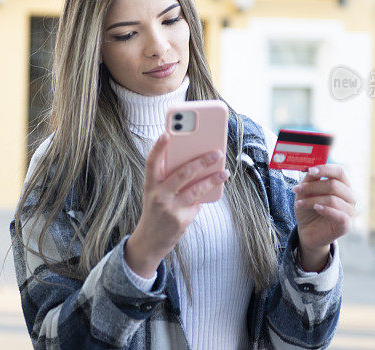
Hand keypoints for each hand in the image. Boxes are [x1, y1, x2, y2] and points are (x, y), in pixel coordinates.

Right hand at [125, 133, 229, 277]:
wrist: (150, 240)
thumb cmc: (156, 210)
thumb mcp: (155, 193)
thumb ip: (170, 179)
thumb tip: (197, 165)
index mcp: (150, 185)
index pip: (151, 162)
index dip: (158, 147)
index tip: (167, 133)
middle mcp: (158, 195)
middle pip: (182, 173)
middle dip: (201, 161)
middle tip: (216, 152)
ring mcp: (170, 208)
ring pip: (196, 189)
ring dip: (212, 179)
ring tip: (224, 172)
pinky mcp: (181, 220)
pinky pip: (198, 203)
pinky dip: (206, 195)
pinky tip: (216, 187)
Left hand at [292, 164, 355, 270]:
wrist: (307, 231)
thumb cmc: (308, 209)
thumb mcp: (306, 191)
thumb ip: (310, 179)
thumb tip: (312, 168)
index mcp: (342, 185)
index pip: (340, 172)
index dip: (325, 169)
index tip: (310, 171)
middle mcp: (350, 197)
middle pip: (334, 185)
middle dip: (312, 187)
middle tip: (297, 190)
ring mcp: (350, 211)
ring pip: (333, 199)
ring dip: (312, 200)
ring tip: (299, 204)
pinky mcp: (347, 225)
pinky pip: (340, 215)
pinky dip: (326, 210)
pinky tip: (316, 209)